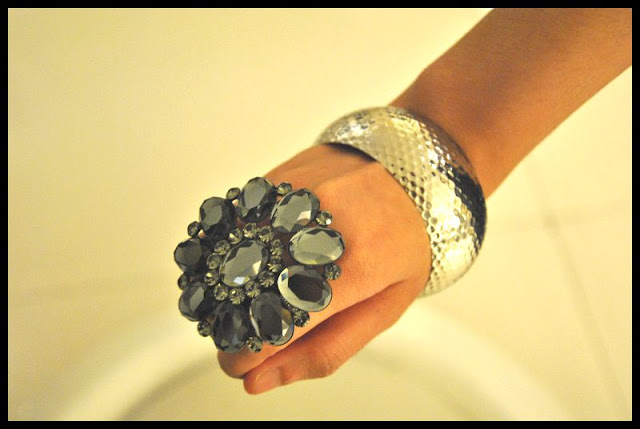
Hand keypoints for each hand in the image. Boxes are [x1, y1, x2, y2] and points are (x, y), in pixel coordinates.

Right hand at [218, 144, 430, 393]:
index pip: (283, 323)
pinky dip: (230, 249)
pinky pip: (235, 222)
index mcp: (360, 265)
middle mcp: (322, 224)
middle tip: (243, 334)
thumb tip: (259, 380)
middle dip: (236, 323)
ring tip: (243, 298)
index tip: (237, 367)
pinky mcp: (279, 178)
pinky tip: (240, 261)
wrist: (414, 173)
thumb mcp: (385, 308)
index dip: (248, 355)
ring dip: (228, 286)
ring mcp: (296, 195)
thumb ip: (326, 349)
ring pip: (234, 254)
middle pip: (250, 290)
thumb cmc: (405, 247)